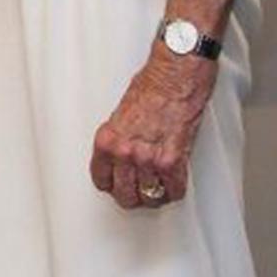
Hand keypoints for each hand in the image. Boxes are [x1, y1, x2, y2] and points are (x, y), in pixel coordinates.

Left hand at [89, 50, 215, 210]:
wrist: (174, 79)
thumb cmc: (150, 89)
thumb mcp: (119, 115)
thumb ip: (118, 140)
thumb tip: (120, 159)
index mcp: (107, 140)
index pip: (101, 179)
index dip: (111, 184)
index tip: (116, 185)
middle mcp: (125, 152)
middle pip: (124, 195)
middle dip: (131, 196)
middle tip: (138, 193)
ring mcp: (149, 159)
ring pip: (149, 197)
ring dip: (155, 195)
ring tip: (158, 188)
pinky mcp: (173, 161)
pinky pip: (174, 190)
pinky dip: (175, 190)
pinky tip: (173, 183)